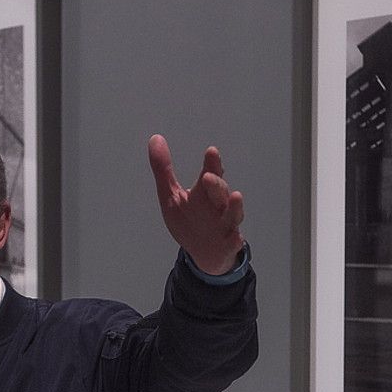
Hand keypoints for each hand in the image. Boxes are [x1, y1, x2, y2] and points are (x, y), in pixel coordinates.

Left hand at [148, 134, 244, 274]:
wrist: (204, 252)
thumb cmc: (189, 219)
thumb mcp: (171, 194)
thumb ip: (164, 169)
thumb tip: (155, 138)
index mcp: (205, 192)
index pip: (210, 174)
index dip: (212, 163)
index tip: (211, 151)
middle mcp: (218, 206)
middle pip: (220, 192)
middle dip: (216, 184)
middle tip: (209, 176)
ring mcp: (225, 225)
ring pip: (232, 214)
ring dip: (234, 206)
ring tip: (236, 196)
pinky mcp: (228, 245)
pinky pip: (233, 242)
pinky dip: (234, 240)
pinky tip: (235, 238)